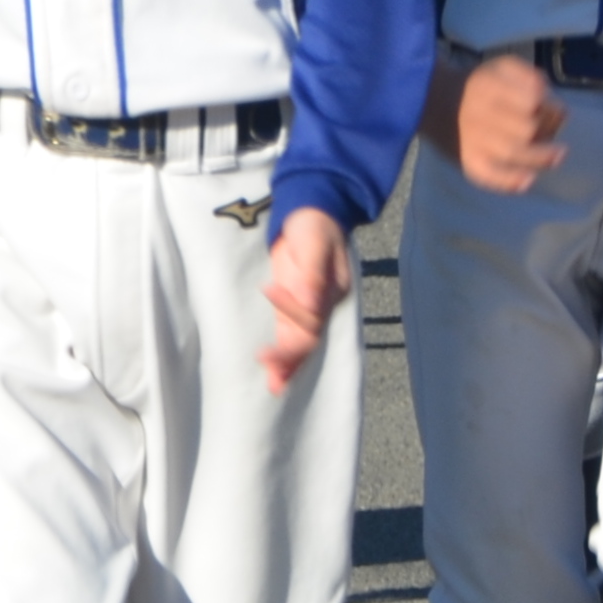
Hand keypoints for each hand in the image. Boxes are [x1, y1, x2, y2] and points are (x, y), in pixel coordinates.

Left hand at [259, 206, 353, 394]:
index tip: (270, 288)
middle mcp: (322, 307)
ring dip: (287, 366)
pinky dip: (281, 358)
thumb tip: (309, 300)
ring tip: (274, 387)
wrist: (310, 215)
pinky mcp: (291, 311)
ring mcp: (307, 311)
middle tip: (269, 368)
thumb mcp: (315, 241)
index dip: (291, 309)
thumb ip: (312, 271)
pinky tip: (273, 376)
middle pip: (308, 340)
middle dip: (290, 357)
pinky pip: (288, 339)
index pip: (313, 313)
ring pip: (300, 347)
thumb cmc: (315, 225)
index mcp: (333, 292)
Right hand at [442, 49, 565, 195]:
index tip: (553, 109)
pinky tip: (527, 181)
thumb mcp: (499, 67)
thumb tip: (545, 90)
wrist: (429, 101)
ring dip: (541, 156)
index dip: (549, 107)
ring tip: (559, 155)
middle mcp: (480, 114)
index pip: (531, 100)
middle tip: (550, 129)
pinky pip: (488, 176)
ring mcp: (473, 141)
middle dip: (546, 129)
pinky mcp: (467, 162)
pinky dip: (508, 181)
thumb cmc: (475, 85)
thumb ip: (525, 74)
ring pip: (514, 152)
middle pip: (527, 127)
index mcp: (488, 87)